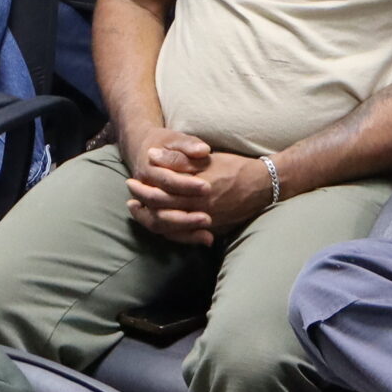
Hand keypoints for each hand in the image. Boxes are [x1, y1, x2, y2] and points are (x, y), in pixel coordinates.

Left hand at [123, 131, 270, 242]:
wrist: (262, 185)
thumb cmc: (233, 167)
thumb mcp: (205, 160)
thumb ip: (177, 160)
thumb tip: (151, 156)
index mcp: (195, 190)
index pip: (160, 194)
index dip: (143, 190)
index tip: (131, 183)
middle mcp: (199, 209)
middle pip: (161, 213)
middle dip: (143, 206)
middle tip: (129, 200)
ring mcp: (206, 222)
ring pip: (171, 228)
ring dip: (153, 221)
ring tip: (141, 213)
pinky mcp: (213, 229)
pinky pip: (187, 236)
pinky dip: (172, 233)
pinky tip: (162, 227)